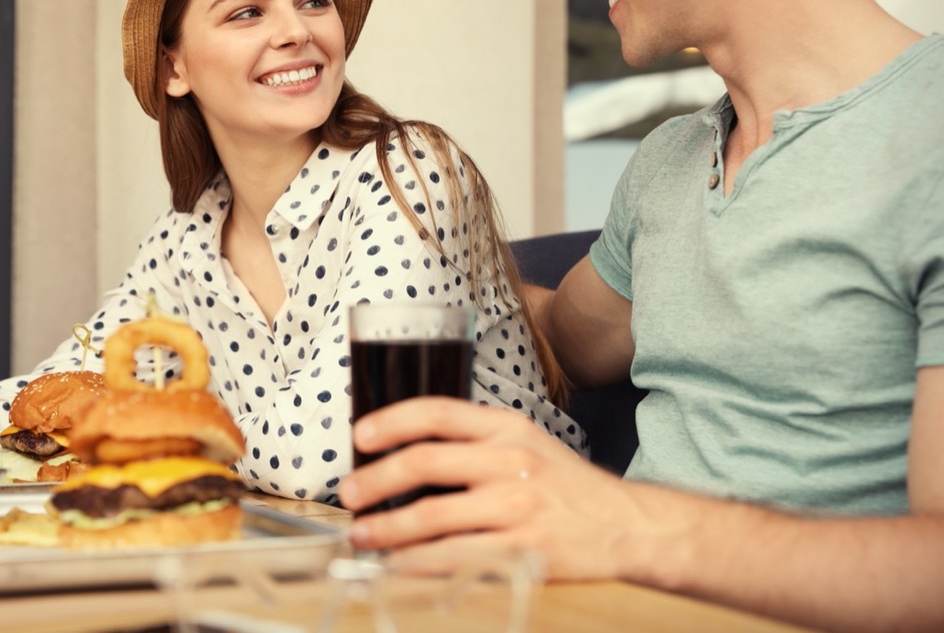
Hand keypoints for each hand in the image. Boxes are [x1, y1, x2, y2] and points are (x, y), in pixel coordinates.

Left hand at [338, 396, 658, 580]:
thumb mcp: (527, 444)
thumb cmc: (568, 487)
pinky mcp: (524, 551)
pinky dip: (418, 563)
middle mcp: (511, 462)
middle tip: (348, 494)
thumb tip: (407, 451)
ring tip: (362, 535)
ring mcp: (518, 508)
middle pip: (425, 462)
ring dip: (387, 528)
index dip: (391, 421)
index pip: (438, 413)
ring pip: (432, 516)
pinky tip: (397, 564)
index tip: (360, 437)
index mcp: (508, 428)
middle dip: (375, 479)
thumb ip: (476, 441)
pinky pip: (456, 558)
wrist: (629, 526)